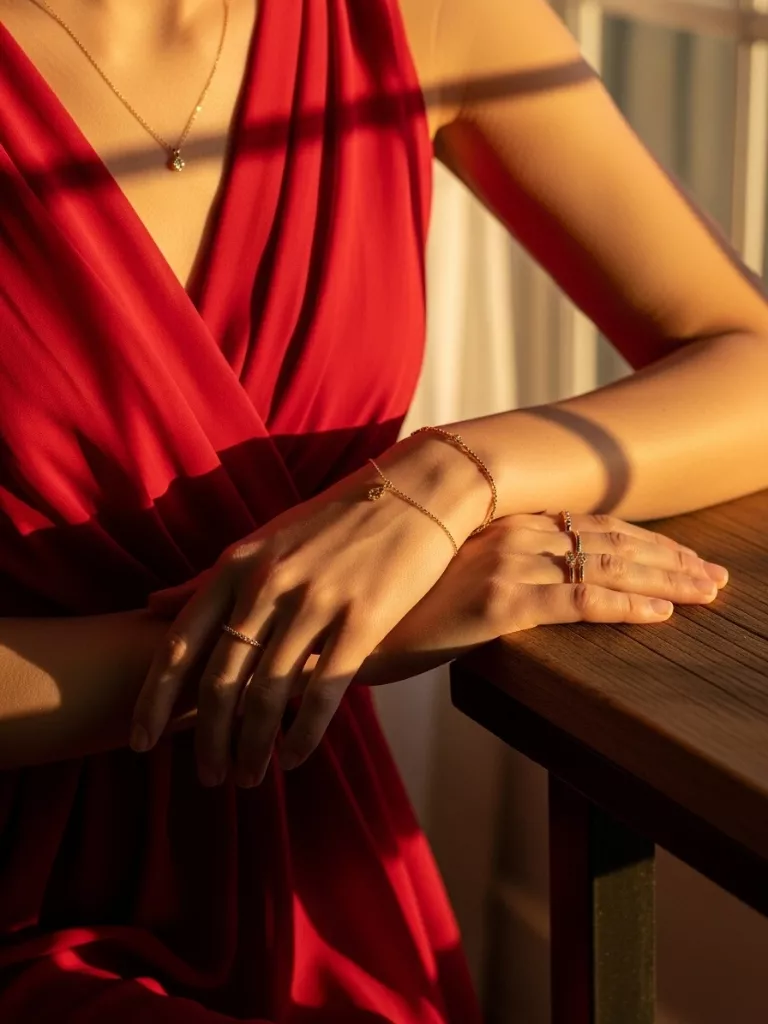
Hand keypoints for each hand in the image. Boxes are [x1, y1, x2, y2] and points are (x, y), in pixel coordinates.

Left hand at [130, 440, 488, 786]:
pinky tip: (293, 758)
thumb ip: (209, 580)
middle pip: (221, 679)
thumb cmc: (335, 520)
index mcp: (238, 564)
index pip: (181, 644)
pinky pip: (324, 690)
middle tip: (208, 778)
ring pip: (268, 693)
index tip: (141, 742)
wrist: (416, 491)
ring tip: (249, 779)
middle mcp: (268, 583)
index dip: (155, 700)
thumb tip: (150, 605)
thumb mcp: (263, 541)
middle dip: (208, 739)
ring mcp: (316, 600)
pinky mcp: (363, 618)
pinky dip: (302, 734)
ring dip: (253, 746)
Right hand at [352, 511, 728, 684]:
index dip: (642, 540)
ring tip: (706, 592)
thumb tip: (524, 576)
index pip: (589, 525)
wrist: (349, 625)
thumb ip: (490, 563)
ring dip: (663, 579)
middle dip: (669, 558)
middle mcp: (509, 533)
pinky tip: (659, 614)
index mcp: (502, 522)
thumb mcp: (450, 573)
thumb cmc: (398, 604)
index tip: (682, 555)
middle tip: (714, 575)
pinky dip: (623, 605)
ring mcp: (504, 564)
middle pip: (609, 541)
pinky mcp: (497, 602)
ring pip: (604, 566)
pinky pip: (576, 601)